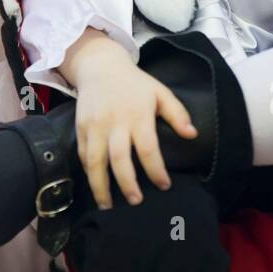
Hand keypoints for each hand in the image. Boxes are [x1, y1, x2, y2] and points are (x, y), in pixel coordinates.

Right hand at [68, 35, 198, 209]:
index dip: (156, 170)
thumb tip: (192, 135)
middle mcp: (114, 122)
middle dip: (127, 183)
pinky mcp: (80, 127)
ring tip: (107, 205)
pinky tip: (96, 185)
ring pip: (95, 160)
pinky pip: (83, 154)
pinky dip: (89, 172)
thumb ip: (177, 113)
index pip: (148, 148)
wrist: (99, 66)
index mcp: (138, 114)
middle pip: (119, 158)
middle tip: (136, 201)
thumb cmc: (134, 83)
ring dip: (100, 185)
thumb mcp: (160, 92)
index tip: (164, 185)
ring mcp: (94, 125)